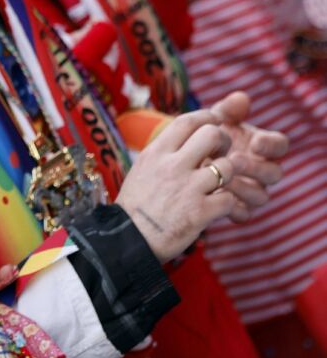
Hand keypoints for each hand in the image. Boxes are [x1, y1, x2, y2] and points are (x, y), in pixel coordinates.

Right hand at [116, 110, 240, 262]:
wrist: (127, 239)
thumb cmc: (136, 205)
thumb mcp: (143, 169)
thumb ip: (164, 152)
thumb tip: (186, 136)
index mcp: (156, 153)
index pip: (187, 121)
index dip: (207, 117)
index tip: (214, 122)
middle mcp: (172, 166)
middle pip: (212, 134)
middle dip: (224, 141)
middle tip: (221, 153)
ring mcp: (188, 188)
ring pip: (228, 166)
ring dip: (229, 175)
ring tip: (221, 183)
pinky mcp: (200, 212)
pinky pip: (230, 199)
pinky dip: (230, 204)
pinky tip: (220, 207)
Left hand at [209, 91, 288, 221]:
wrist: (180, 166)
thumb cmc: (203, 139)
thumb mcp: (212, 123)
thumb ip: (226, 111)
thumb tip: (241, 97)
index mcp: (261, 147)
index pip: (280, 145)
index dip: (272, 144)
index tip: (255, 142)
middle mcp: (261, 170)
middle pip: (274, 173)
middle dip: (256, 167)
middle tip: (235, 160)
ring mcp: (250, 190)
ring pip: (261, 196)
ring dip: (244, 187)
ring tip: (222, 178)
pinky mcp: (237, 209)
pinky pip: (243, 214)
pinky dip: (233, 207)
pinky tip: (217, 197)